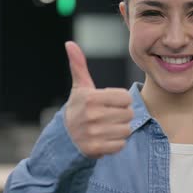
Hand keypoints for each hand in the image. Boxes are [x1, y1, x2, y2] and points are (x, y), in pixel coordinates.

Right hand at [64, 41, 133, 157]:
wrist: (64, 138)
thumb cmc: (77, 109)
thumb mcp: (79, 87)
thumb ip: (79, 65)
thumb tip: (69, 43)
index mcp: (91, 98)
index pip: (126, 97)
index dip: (121, 100)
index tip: (109, 103)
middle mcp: (92, 115)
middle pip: (129, 114)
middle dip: (121, 115)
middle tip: (108, 116)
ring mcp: (94, 133)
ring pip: (127, 129)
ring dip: (120, 129)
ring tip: (107, 127)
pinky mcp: (96, 148)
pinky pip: (121, 144)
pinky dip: (116, 143)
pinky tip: (105, 139)